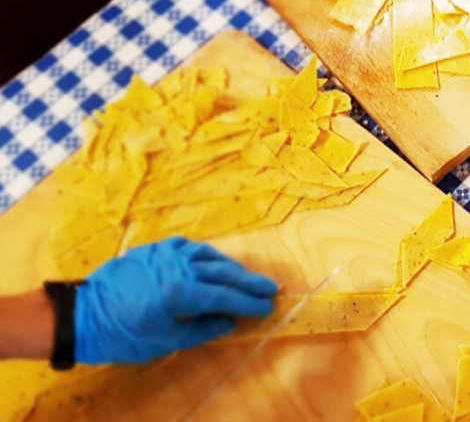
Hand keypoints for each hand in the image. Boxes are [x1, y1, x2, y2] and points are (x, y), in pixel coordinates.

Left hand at [75, 237, 276, 363]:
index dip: (249, 303)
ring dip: (229, 266)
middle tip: (270, 287)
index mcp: (182, 291)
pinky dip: (203, 253)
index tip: (267, 307)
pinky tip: (209, 259)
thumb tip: (229, 321)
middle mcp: (178, 266)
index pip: (226, 296)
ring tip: (243, 275)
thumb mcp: (165, 340)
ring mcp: (165, 254)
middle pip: (223, 272)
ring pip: (207, 255)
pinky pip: (186, 246)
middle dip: (248, 281)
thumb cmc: (122, 335)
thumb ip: (202, 329)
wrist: (80, 315)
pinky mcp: (152, 250)